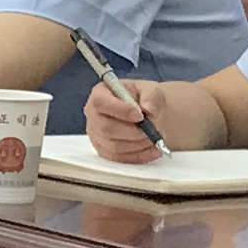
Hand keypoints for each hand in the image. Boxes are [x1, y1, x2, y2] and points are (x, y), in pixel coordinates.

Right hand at [86, 77, 207, 159]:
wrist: (146, 113)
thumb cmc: (143, 98)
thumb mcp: (150, 89)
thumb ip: (151, 96)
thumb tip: (148, 109)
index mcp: (100, 94)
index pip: (101, 102)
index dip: (120, 110)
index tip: (140, 115)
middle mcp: (93, 115)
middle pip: (106, 128)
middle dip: (132, 132)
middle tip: (151, 131)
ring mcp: (96, 135)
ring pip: (113, 146)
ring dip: (137, 145)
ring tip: (154, 139)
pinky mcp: (104, 151)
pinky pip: (119, 158)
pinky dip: (138, 156)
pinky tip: (153, 151)